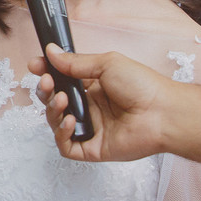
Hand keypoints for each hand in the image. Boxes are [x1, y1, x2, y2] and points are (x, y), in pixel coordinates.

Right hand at [29, 45, 167, 162]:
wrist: (163, 112)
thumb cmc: (143, 85)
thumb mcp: (106, 64)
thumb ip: (76, 62)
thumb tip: (51, 52)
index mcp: (93, 87)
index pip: (61, 81)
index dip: (46, 74)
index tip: (36, 65)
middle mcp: (90, 107)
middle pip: (54, 102)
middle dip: (45, 91)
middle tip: (48, 82)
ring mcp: (91, 128)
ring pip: (57, 123)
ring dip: (52, 110)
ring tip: (61, 100)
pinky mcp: (93, 148)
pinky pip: (67, 146)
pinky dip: (62, 134)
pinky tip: (71, 121)